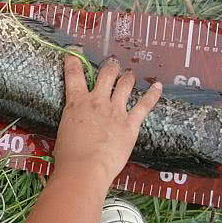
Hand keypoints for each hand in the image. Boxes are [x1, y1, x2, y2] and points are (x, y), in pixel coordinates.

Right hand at [52, 51, 161, 186]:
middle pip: (106, 75)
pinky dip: (152, 94)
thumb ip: (72, 123)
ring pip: (125, 84)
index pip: (74, 75)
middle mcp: (97, 101)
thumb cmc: (68, 156)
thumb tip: (75, 128)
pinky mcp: (130, 123)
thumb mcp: (64, 132)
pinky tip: (157, 86)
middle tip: (113, 64)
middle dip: (110, 67)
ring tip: (129, 73)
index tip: (73, 54)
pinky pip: (144, 105)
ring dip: (128, 76)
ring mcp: (115, 110)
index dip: (73, 61)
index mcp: (76, 103)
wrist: (85, 168)